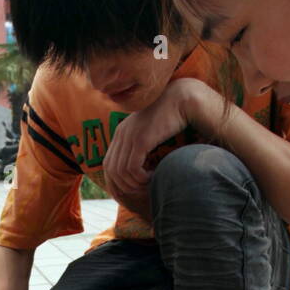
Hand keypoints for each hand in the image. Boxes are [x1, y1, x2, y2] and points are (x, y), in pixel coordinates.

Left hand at [102, 78, 214, 206]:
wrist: (182, 99)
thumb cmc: (171, 118)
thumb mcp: (150, 133)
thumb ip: (141, 146)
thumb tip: (139, 167)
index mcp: (120, 133)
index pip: (108, 166)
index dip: (117, 183)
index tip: (133, 190)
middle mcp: (121, 134)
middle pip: (112, 172)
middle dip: (126, 187)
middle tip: (143, 190)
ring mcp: (129, 136)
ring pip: (122, 173)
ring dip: (136, 184)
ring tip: (151, 184)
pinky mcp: (140, 139)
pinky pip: (133, 168)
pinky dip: (142, 178)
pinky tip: (155, 176)